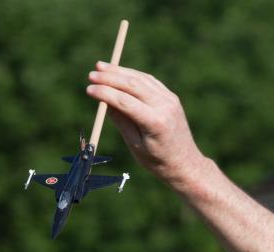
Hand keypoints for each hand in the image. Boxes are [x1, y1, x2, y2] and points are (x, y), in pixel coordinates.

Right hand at [86, 62, 210, 189]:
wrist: (184, 163)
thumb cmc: (157, 160)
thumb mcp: (135, 145)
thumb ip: (120, 121)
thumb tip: (103, 100)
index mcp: (155, 123)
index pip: (125, 101)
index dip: (105, 93)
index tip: (89, 89)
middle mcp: (164, 107)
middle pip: (133, 85)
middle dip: (110, 78)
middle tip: (91, 75)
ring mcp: (170, 100)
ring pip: (141, 79)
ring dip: (120, 72)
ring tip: (100, 66)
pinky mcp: (171, 98)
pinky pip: (149, 81)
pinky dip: (133, 75)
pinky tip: (119, 72)